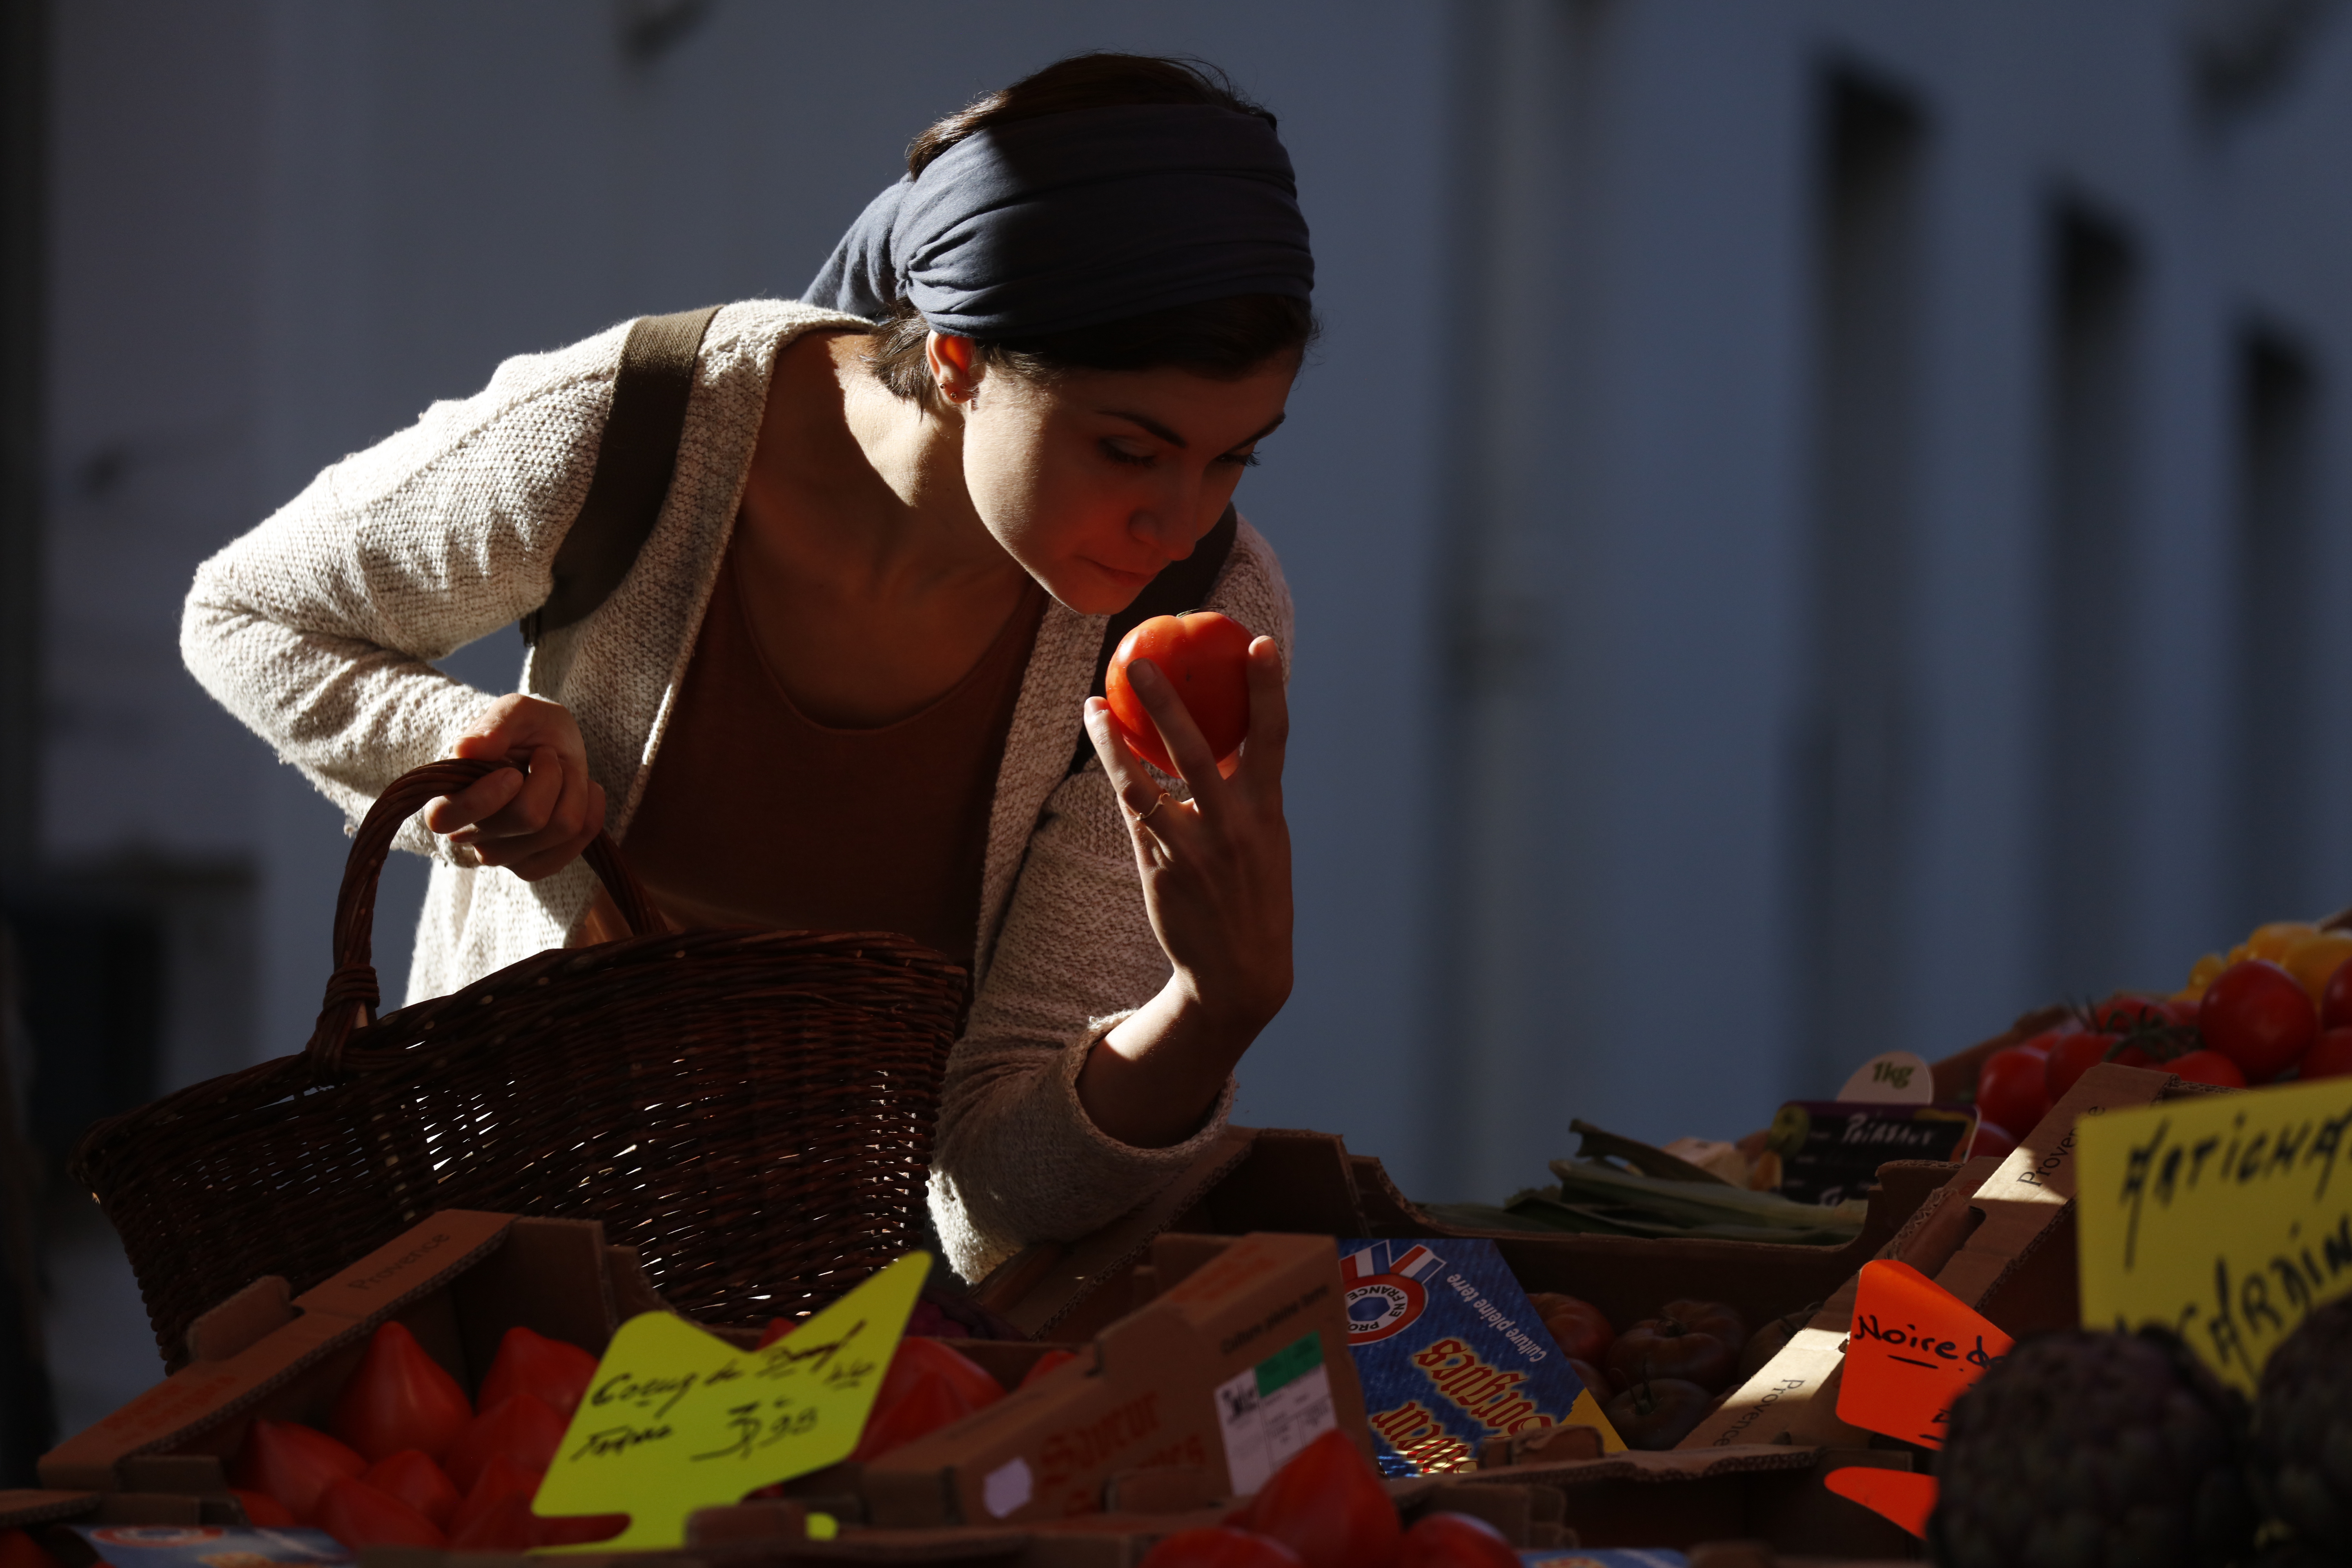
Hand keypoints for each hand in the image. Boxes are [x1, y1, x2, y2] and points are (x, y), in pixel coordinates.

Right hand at [421, 694, 606, 880]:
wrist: (549, 746)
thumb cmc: (523, 730)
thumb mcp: (514, 712)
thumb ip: (492, 726)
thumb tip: (464, 749)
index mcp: (446, 801)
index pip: (446, 818)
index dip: (487, 796)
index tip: (512, 770)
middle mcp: (470, 836)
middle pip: (529, 817)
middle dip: (550, 774)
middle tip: (543, 756)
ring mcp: (505, 857)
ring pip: (563, 826)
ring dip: (573, 787)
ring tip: (558, 771)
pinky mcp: (538, 866)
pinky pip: (582, 837)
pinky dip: (592, 804)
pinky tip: (578, 789)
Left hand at [1076, 638, 1292, 1145]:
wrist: (1240, 971)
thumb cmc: (1255, 892)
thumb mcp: (1267, 840)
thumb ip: (1247, 790)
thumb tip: (1228, 733)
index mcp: (1268, 813)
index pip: (1272, 739)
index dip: (1268, 689)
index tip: (1258, 643)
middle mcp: (1232, 827)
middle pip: (1197, 751)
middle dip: (1167, 702)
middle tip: (1139, 660)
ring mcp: (1193, 850)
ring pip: (1143, 784)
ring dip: (1115, 741)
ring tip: (1094, 704)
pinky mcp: (1160, 868)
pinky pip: (1133, 812)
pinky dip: (1116, 774)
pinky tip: (1102, 743)